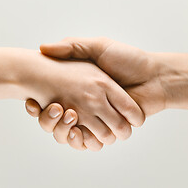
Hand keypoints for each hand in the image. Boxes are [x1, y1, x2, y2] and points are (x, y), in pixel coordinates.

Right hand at [26, 37, 168, 150]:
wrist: (156, 76)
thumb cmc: (128, 59)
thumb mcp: (98, 46)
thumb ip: (73, 46)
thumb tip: (42, 48)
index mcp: (81, 88)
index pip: (52, 101)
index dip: (39, 105)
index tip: (31, 101)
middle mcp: (87, 105)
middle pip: (57, 121)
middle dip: (48, 119)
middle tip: (48, 108)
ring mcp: (97, 119)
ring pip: (70, 133)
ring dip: (61, 130)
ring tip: (61, 115)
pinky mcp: (109, 130)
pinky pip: (89, 142)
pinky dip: (80, 140)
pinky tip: (75, 130)